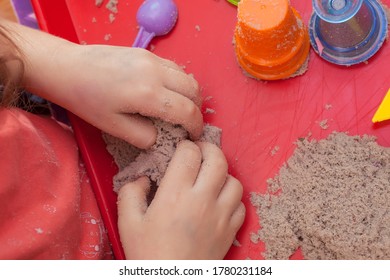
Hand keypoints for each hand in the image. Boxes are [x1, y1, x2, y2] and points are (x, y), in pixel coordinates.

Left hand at [2, 20, 202, 148]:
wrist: (68, 68)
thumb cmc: (87, 100)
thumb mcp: (113, 127)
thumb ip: (143, 137)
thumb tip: (161, 138)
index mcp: (148, 94)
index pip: (187, 111)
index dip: (196, 127)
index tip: (193, 136)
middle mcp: (155, 72)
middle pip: (194, 91)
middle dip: (197, 110)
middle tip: (188, 123)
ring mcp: (152, 59)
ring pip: (187, 76)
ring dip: (190, 94)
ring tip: (179, 108)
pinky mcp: (147, 52)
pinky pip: (175, 67)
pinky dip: (179, 81)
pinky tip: (168, 92)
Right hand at [117, 141, 245, 258]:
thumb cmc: (149, 254)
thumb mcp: (128, 223)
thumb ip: (130, 193)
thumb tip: (143, 179)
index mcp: (175, 194)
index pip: (189, 154)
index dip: (185, 146)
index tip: (180, 151)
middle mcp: (202, 200)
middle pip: (218, 159)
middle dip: (208, 149)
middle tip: (199, 153)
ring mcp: (221, 215)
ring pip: (234, 181)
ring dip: (223, 174)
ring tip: (210, 178)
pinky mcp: (230, 230)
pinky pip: (241, 205)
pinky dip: (233, 198)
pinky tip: (219, 202)